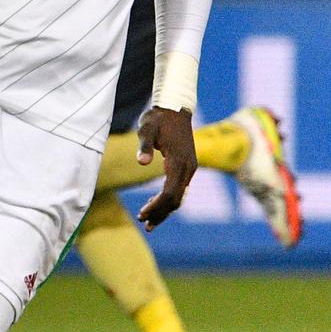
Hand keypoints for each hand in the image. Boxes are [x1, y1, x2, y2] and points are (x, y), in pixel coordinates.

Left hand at [135, 107, 197, 228]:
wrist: (175, 107)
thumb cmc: (159, 118)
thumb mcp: (147, 128)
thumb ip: (144, 145)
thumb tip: (141, 162)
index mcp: (178, 161)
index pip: (170, 193)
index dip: (156, 207)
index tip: (142, 214)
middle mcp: (188, 168)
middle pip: (176, 199)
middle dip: (160, 213)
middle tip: (144, 223)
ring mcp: (190, 168)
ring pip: (179, 196)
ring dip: (165, 210)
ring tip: (149, 222)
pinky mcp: (188, 166)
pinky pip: (180, 189)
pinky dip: (169, 200)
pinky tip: (155, 204)